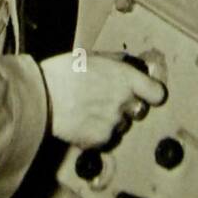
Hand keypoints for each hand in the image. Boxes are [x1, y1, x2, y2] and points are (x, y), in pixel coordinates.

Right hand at [41, 51, 166, 148]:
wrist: (40, 97)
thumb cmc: (62, 73)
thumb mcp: (92, 57)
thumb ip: (116, 63)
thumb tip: (129, 64)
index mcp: (125, 78)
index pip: (157, 93)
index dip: (152, 94)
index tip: (147, 94)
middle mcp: (124, 102)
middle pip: (139, 110)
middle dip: (128, 107)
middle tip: (107, 101)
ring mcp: (113, 123)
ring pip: (121, 125)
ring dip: (111, 120)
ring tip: (88, 111)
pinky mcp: (100, 140)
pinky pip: (106, 139)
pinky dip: (97, 133)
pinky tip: (81, 123)